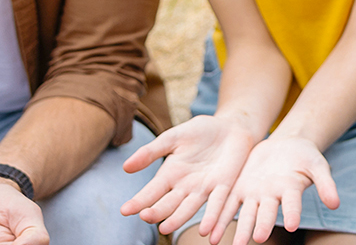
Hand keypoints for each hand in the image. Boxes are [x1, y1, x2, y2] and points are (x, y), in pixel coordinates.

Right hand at [120, 114, 258, 236]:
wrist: (231, 126)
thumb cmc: (200, 132)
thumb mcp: (173, 137)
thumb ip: (152, 152)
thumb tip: (126, 167)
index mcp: (170, 175)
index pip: (151, 192)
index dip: (138, 201)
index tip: (124, 210)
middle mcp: (184, 187)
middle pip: (168, 203)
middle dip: (156, 211)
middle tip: (145, 217)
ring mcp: (204, 189)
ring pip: (189, 208)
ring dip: (178, 219)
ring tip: (166, 229)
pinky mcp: (224, 186)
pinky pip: (217, 204)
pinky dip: (211, 217)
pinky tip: (206, 230)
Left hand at [212, 134, 336, 244]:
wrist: (286, 145)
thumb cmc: (306, 157)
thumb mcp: (317, 164)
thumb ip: (326, 183)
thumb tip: (336, 204)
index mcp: (291, 191)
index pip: (293, 205)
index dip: (293, 214)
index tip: (293, 225)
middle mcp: (272, 198)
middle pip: (266, 214)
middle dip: (262, 227)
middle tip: (258, 239)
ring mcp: (254, 195)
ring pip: (245, 215)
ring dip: (238, 229)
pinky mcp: (239, 188)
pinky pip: (227, 204)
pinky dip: (218, 217)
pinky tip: (208, 231)